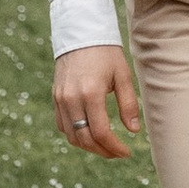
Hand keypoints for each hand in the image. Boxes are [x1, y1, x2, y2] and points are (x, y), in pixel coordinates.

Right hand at [55, 44, 140, 158]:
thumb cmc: (106, 53)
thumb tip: (133, 131)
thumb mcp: (123, 75)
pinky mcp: (56, 97)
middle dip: (103, 151)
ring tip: (106, 146)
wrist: (81, 34)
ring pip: (72, 136)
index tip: (127, 152)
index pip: (102, 132)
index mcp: (91, 94)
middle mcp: (72, 99)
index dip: (115, 147)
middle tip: (118, 153)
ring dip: (89, 146)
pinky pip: (63, 125)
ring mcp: (61, 99)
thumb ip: (128, 104)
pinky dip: (76, 135)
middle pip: (85, 139)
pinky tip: (90, 134)